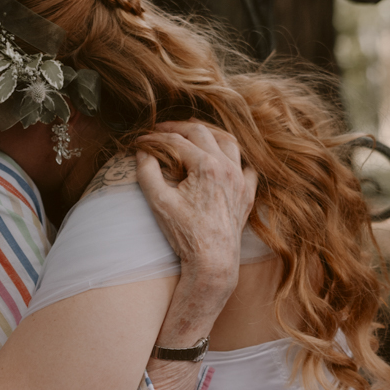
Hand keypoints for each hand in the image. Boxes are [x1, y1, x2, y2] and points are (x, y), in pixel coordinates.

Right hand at [136, 120, 256, 308]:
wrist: (212, 261)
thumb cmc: (185, 234)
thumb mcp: (159, 202)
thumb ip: (147, 172)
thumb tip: (142, 152)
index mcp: (206, 166)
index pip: (177, 141)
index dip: (156, 138)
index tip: (142, 139)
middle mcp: (227, 167)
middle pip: (202, 133)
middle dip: (180, 128)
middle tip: (162, 130)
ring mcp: (240, 180)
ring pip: (228, 143)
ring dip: (209, 135)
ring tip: (193, 136)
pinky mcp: (247, 194)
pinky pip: (246, 167)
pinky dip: (234, 159)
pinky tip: (224, 160)